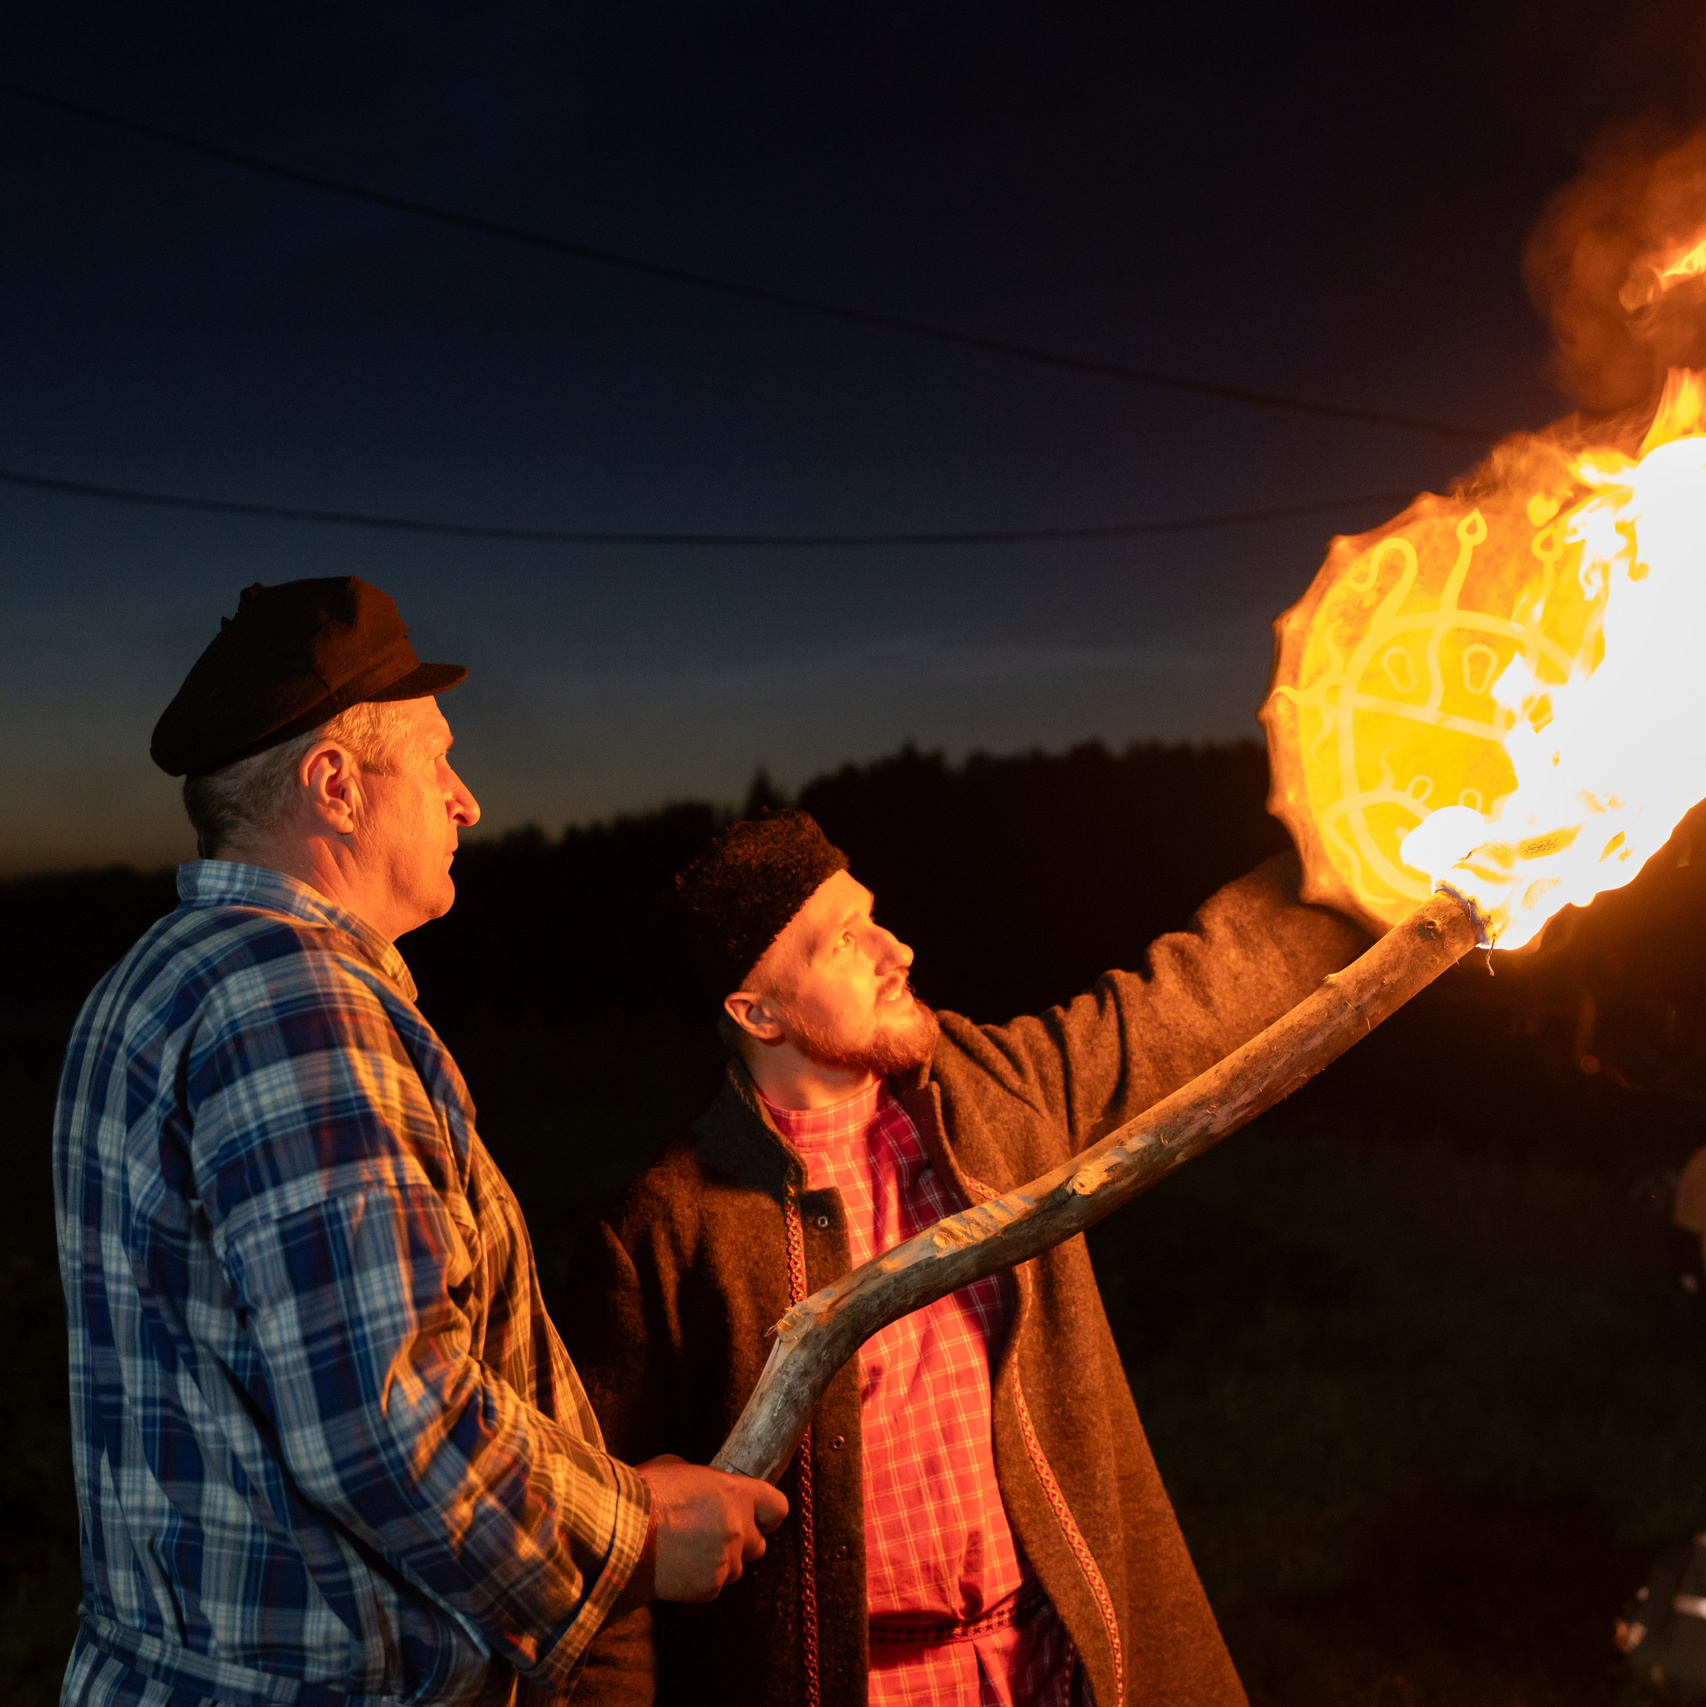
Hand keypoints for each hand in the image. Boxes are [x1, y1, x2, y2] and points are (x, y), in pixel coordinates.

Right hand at [636, 1454, 788, 1602]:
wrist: (619, 1534)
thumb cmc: (645, 1493)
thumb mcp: (679, 1468)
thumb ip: (706, 1483)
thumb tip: (708, 1491)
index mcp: (736, 1493)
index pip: (778, 1507)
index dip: (767, 1512)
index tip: (757, 1514)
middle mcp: (738, 1528)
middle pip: (759, 1544)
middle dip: (742, 1541)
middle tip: (715, 1534)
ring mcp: (725, 1560)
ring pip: (737, 1568)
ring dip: (722, 1561)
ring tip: (691, 1552)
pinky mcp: (709, 1587)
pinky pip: (715, 1586)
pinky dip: (702, 1580)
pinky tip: (678, 1568)